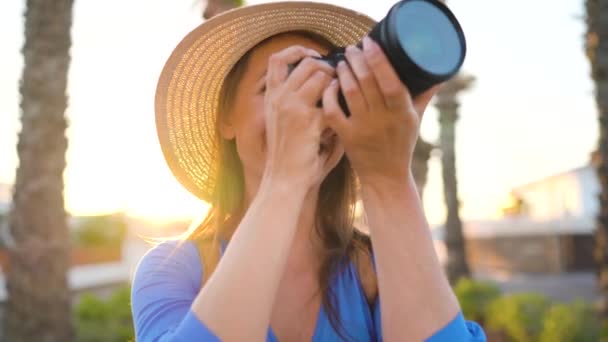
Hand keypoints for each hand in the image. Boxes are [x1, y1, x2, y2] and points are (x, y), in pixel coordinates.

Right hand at [262, 45, 335, 189]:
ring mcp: (292, 107)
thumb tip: (321, 81)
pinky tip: (342, 118)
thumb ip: (296, 101)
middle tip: (338, 79)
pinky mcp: (308, 120)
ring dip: (336, 83)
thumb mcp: (283, 122)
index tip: (314, 55)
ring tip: (342, 96)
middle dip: (327, 67)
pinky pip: (331, 101)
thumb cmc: (288, 154)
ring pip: (321, 76)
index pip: (276, 59)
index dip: (297, 51)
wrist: (284, 180)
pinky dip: (339, 107)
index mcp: (271, 97)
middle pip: (306, 63)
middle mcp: (279, 98)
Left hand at [322, 36, 438, 186]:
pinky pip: (333, 111)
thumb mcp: (416, 120)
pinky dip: (330, 95)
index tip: (369, 42)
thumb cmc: (402, 145)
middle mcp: (383, 119)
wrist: (386, 177)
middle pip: (367, 81)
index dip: (378, 59)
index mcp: (402, 112)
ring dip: (343, 72)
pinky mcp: (347, 137)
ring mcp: (363, 128)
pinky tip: (331, 84)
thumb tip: (437, 74)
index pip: (390, 80)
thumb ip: (423, 96)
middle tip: (352, 48)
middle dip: (357, 59)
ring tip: (342, 61)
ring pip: (349, 92)